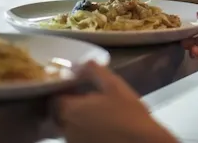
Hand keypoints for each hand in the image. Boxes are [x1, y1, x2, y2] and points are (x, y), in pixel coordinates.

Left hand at [54, 62, 175, 142]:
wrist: (141, 142)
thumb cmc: (128, 113)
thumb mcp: (114, 85)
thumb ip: (93, 70)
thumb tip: (77, 63)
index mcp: (70, 110)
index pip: (56, 97)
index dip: (67, 89)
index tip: (79, 85)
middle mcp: (67, 129)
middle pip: (61, 112)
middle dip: (72, 104)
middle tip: (92, 98)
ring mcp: (74, 141)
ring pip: (70, 125)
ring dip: (79, 118)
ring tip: (100, 112)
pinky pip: (79, 136)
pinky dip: (86, 130)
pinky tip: (103, 126)